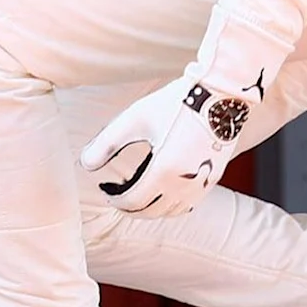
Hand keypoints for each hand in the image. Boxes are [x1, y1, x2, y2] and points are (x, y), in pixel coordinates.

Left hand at [77, 72, 259, 218]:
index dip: (115, 200)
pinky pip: (187, 204)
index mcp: (164, 171)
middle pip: (151, 212)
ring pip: (170, 212)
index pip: (133, 202)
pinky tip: (161, 190)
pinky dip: (170, 204)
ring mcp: (201, 184)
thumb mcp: (135, 119)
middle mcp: (185, 184)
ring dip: (150, 208)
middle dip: (130, 206)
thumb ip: (106, 143)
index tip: (106, 190)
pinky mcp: (212, 179)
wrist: (220, 94)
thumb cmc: (177, 103)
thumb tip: (86, 164)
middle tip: (117, 195)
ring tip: (137, 194)